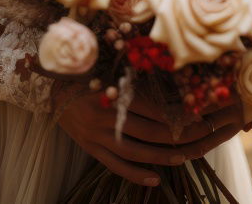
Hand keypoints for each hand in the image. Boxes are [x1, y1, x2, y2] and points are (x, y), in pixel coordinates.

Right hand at [53, 84, 244, 186]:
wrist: (50, 92)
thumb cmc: (83, 77)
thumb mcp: (106, 73)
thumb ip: (132, 81)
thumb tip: (168, 87)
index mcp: (110, 94)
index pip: (150, 107)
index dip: (174, 112)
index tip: (196, 113)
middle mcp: (104, 117)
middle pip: (148, 130)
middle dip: (177, 134)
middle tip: (200, 135)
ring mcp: (97, 137)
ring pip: (135, 151)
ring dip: (162, 156)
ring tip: (184, 157)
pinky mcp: (92, 150)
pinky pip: (116, 166)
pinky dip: (137, 174)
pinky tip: (156, 179)